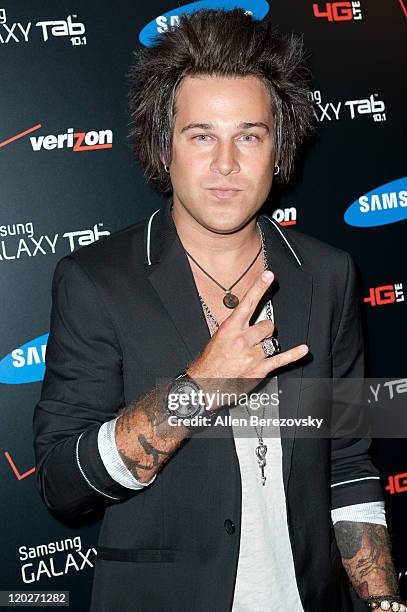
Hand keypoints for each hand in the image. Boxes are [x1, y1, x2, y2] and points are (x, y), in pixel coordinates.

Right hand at [187, 270, 308, 406]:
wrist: (204, 384)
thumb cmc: (210, 361)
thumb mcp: (218, 337)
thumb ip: (235, 327)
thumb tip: (248, 320)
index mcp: (231, 329)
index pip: (248, 303)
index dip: (259, 287)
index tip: (269, 275)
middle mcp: (243, 340)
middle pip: (268, 325)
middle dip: (264, 330)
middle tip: (253, 339)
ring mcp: (252, 355)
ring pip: (272, 341)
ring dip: (266, 345)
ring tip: (254, 352)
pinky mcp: (259, 369)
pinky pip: (281, 359)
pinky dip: (293, 355)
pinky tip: (302, 349)